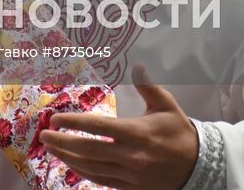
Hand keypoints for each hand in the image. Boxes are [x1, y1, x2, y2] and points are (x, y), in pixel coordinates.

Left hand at [37, 65, 198, 189]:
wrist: (200, 166)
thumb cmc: (179, 132)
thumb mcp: (167, 105)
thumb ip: (148, 86)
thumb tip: (138, 65)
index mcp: (136, 132)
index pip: (97, 127)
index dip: (73, 122)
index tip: (55, 119)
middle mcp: (131, 155)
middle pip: (87, 150)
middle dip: (61, 142)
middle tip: (43, 135)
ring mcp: (130, 174)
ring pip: (91, 168)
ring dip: (67, 158)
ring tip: (51, 148)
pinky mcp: (131, 187)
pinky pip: (101, 180)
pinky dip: (83, 172)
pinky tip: (71, 164)